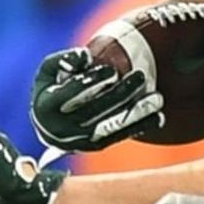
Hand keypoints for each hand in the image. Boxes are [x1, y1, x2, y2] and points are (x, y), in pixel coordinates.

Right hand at [30, 48, 163, 151]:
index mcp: (45, 108)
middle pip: (94, 110)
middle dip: (119, 93)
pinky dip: (140, 127)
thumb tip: (86, 56)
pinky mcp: (95, 146)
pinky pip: (119, 137)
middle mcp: (60, 129)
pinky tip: (158, 117)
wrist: (50, 124)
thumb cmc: (53, 89)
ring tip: (157, 98)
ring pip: (111, 126)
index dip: (91, 82)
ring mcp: (79, 141)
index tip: (111, 71)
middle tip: (140, 75)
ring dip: (136, 113)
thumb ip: (62, 60)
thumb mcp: (48, 72)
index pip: (69, 95)